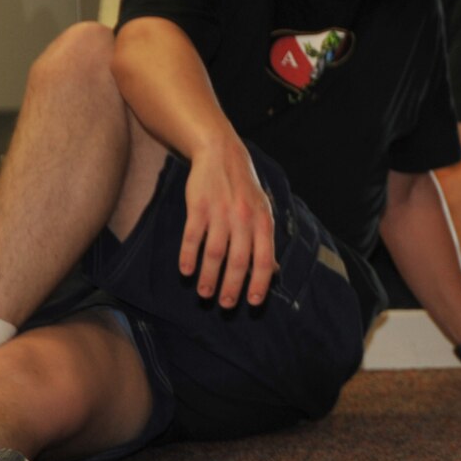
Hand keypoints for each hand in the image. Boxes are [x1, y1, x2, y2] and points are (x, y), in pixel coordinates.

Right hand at [180, 137, 276, 307]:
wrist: (222, 155)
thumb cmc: (244, 189)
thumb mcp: (263, 211)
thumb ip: (266, 240)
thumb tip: (274, 271)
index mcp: (263, 222)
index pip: (265, 259)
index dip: (259, 283)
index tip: (252, 303)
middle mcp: (244, 219)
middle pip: (239, 261)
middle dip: (232, 287)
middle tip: (225, 304)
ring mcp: (220, 213)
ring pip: (215, 253)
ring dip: (209, 277)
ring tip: (204, 294)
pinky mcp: (198, 208)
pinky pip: (192, 237)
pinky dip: (188, 256)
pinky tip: (186, 272)